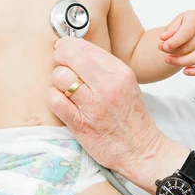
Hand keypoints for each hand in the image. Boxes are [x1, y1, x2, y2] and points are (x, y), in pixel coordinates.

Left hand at [47, 37, 164, 180]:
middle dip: (59, 56)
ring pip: (60, 77)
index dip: (69, 45)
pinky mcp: (80, 124)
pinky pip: (55, 101)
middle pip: (71, 56)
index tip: (64, 48)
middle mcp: (107, 86)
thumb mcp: (126, 83)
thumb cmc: (131, 117)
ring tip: (64, 87)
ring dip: (57, 80)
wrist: (140, 150)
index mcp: (120, 73)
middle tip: (59, 63)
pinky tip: (61, 102)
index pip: (86, 47)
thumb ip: (103, 67)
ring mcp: (93, 106)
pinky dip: (53, 98)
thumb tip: (76, 50)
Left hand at [158, 10, 194, 75]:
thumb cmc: (188, 21)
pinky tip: (184, 72)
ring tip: (167, 59)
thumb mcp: (179, 19)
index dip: (174, 42)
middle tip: (160, 47)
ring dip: (179, 61)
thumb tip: (163, 38)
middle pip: (187, 47)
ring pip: (194, 59)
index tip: (163, 46)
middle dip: (172, 50)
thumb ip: (171, 29)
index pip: (185, 34)